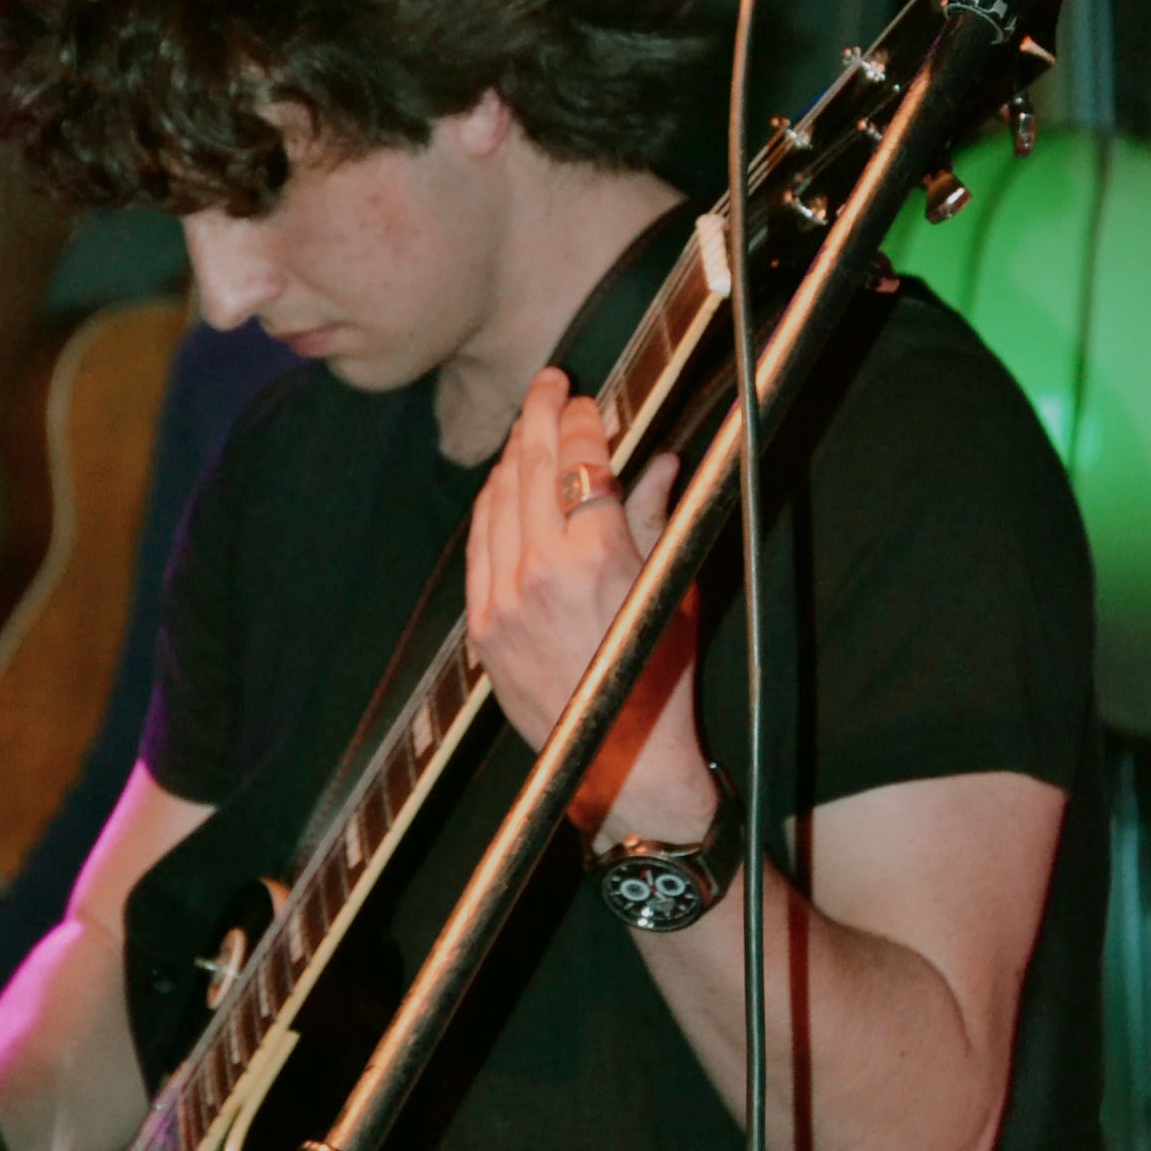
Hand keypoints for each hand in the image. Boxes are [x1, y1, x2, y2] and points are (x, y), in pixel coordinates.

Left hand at [466, 367, 708, 842]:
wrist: (620, 767)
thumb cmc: (660, 679)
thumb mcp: (670, 590)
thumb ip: (656, 518)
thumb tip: (659, 461)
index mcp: (595, 559)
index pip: (579, 461)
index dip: (583, 420)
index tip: (588, 400)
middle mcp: (540, 573)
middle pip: (530, 467)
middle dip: (540, 414)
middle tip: (550, 383)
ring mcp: (502, 601)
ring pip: (496, 500)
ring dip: (512, 454)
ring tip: (530, 425)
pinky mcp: (481, 627)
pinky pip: (479, 544)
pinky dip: (492, 504)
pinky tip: (504, 484)